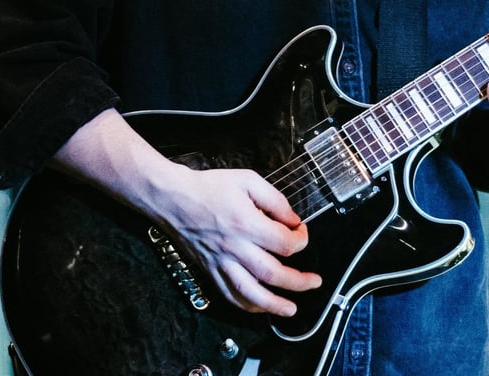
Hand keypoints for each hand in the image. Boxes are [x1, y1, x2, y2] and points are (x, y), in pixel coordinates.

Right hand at [54, 109, 320, 317]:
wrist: (173, 197)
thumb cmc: (208, 187)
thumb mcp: (247, 180)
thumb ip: (274, 200)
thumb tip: (293, 219)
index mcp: (246, 223)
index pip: (284, 243)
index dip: (301, 241)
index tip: (302, 233)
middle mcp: (234, 248)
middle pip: (273, 274)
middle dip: (299, 282)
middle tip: (314, 282)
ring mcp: (221, 263)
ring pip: (251, 294)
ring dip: (275, 305)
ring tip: (292, 309)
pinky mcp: (210, 271)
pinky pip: (230, 296)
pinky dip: (248, 306)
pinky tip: (260, 307)